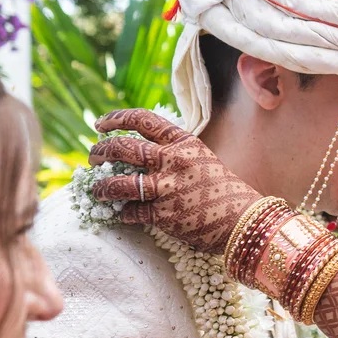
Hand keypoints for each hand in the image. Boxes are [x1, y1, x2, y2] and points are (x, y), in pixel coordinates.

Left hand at [88, 109, 261, 253]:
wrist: (243, 219)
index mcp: (183, 142)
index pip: (142, 120)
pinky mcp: (164, 215)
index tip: (100, 125)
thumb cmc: (222, 189)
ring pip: (119, 183)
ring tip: (96, 189)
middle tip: (94, 158)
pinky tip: (124, 214)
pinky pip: (131, 212)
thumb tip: (138, 153)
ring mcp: (167, 188)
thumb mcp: (201, 158)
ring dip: (101, 187)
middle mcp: (173, 161)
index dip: (116, 119)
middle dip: (100, 151)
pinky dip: (124, 214)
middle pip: (123, 148)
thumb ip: (173, 152)